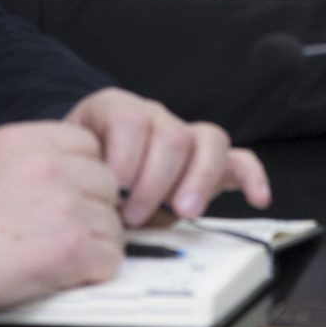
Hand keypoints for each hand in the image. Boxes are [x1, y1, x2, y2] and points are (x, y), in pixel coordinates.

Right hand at [0, 120, 124, 326]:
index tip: (70, 192)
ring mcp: (66, 207)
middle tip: (63, 226)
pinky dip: (94, 269)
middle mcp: (54, 168)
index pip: (91, 145)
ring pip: (112, 222)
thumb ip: (35, 154)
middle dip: (92, 207)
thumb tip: (71, 163)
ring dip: (93, 240)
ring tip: (55, 250)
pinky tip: (66, 270)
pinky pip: (111, 257)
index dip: (83, 173)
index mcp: (32, 141)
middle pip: (107, 183)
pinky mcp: (73, 248)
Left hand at [66, 88, 269, 226]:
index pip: (131, 119)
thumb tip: (88, 206)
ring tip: (183, 212)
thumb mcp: (69, 170)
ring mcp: (186, 137)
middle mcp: (155, 118)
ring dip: (197, 179)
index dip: (124, 158)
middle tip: (134, 215)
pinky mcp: (209, 162)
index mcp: (115, 111)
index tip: (113, 192)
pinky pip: (240, 159)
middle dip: (155, 180)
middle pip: (171, 134)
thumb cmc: (77, 176)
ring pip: (209, 140)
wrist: (82, 177)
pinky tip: (256, 196)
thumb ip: (78, 178)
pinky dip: (252, 177)